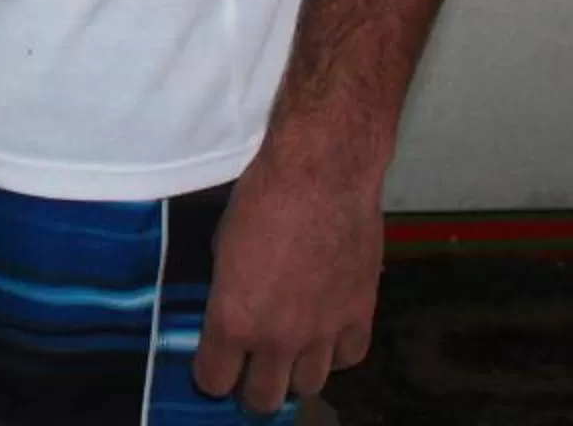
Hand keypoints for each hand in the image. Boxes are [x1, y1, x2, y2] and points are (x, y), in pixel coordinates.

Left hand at [192, 139, 382, 415]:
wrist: (322, 173)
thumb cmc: (261, 197)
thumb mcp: (223, 244)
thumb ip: (227, 289)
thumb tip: (232, 304)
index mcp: (233, 320)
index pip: (214, 381)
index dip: (211, 374)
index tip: (213, 361)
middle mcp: (277, 339)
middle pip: (262, 399)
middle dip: (250, 389)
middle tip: (249, 367)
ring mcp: (323, 333)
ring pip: (307, 386)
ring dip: (294, 372)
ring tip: (289, 350)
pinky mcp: (360, 317)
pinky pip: (347, 358)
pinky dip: (335, 351)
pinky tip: (326, 332)